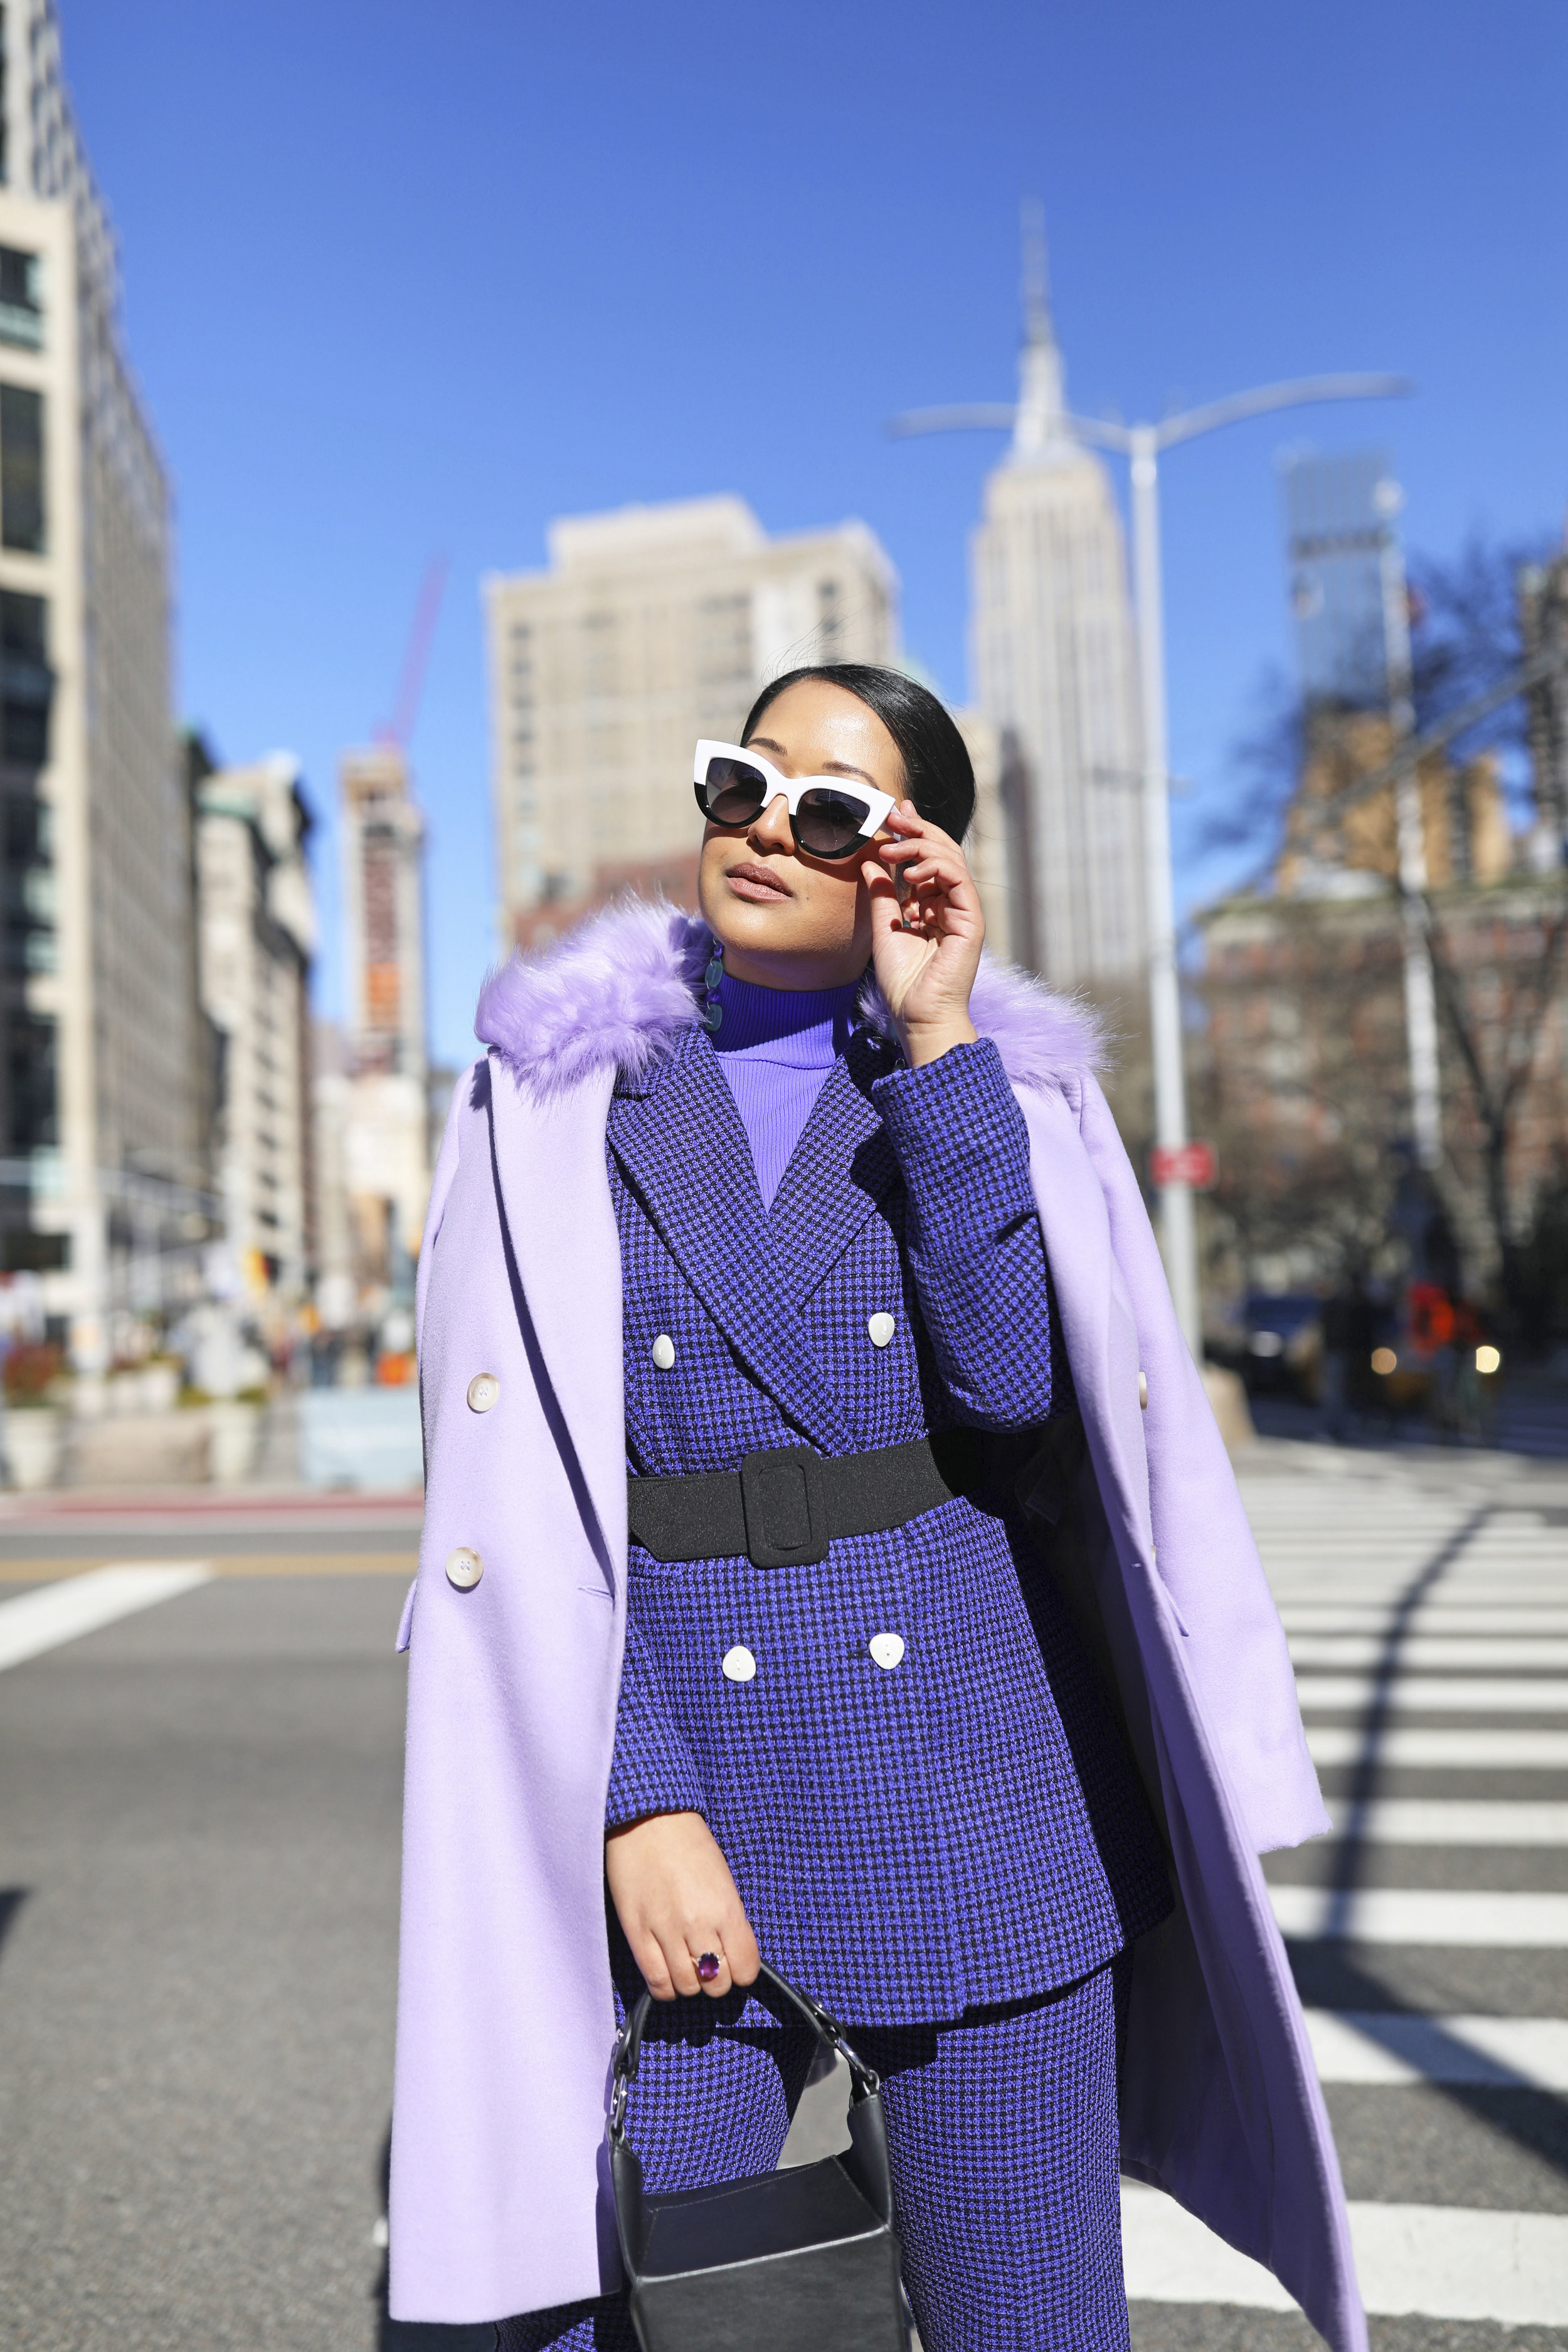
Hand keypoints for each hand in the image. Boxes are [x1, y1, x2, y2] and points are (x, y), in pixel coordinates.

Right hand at [605, 1810, 760, 2001]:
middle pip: (717, 1985)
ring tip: (686, 1965)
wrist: (647, 1819)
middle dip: (716, 1979)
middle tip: (709, 1963)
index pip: (746, 1968)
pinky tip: (667, 1973)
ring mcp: (665, 1931)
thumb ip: (729, 1920)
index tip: (735, 1964)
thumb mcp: (723, 1879)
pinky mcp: (637, 1933)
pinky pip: (656, 1981)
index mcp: (726, 1908)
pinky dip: (665, 1986)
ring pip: (687, 1988)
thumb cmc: (688, 1843)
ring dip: (690, 1983)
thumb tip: (731, 1954)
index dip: (742, 1971)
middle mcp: (699, 1924)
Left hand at [861, 803, 982, 1067]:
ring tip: (892, 846)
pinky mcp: (971, 922)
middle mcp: (951, 905)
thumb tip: (871, 862)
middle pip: (942, 854)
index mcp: (933, 907)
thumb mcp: (884, 929)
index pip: (927, 861)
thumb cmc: (904, 983)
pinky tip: (909, 873)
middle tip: (893, 815)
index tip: (892, 816)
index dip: (912, 835)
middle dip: (918, 831)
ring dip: (921, 847)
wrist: (918, 1016)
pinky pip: (959, 882)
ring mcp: (963, 912)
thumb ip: (882, 896)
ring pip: (951, 861)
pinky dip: (936, 869)